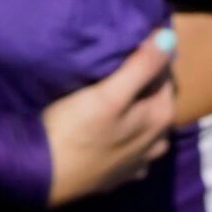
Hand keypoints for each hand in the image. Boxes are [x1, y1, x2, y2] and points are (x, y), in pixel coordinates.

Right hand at [42, 27, 176, 206]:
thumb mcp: (109, 93)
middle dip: (146, 81)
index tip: (132, 42)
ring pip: (147, 126)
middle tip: (120, 61)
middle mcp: (157, 142)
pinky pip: (132, 147)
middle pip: (158, 100)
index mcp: (161, 118)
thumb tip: (169, 36)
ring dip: (138, 109)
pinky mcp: (118, 175)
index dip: (152, 57)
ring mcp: (138, 162)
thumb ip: (142, 65)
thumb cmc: (75, 129)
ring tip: (116, 92)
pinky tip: (112, 128)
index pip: (167, 75)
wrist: (42, 176)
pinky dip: (128, 135)